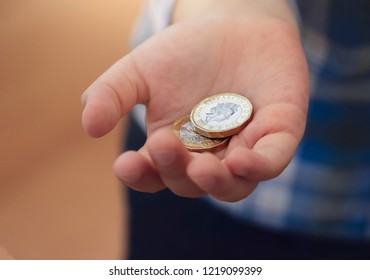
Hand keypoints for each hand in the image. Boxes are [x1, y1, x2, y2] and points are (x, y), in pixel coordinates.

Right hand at [81, 16, 308, 201]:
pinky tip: (242, 160)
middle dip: (175, 168)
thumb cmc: (184, 53)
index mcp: (173, 148)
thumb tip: (89, 125)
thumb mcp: (140, 70)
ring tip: (202, 169)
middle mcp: (207, 156)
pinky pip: (271, 161)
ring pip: (232, 185)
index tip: (126, 164)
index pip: (153, 174)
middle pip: (190, 182)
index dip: (139, 175)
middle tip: (162, 143)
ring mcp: (243, 149)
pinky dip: (258, 167)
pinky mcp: (277, 134)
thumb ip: (112, 94)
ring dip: (216, 182)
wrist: (233, 25)